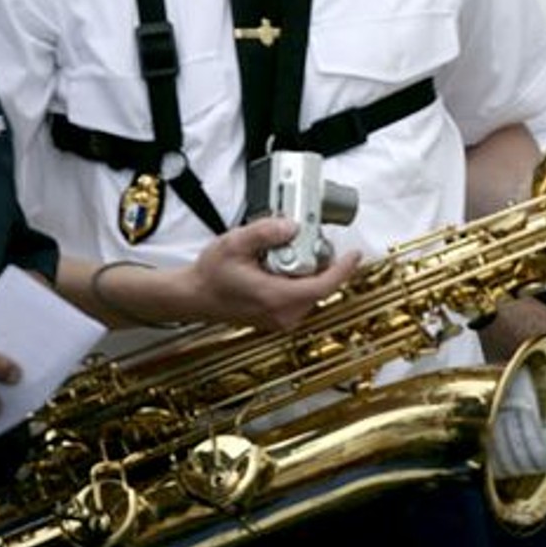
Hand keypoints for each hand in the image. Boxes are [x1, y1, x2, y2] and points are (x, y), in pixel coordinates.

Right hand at [170, 218, 361, 330]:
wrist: (192, 297)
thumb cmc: (210, 275)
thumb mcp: (235, 243)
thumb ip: (265, 232)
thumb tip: (292, 227)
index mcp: (275, 298)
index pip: (323, 286)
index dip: (343, 269)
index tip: (354, 254)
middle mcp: (282, 314)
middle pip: (320, 287)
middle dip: (320, 262)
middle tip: (306, 241)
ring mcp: (280, 319)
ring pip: (311, 292)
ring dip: (308, 271)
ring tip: (286, 253)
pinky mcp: (277, 318)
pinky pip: (300, 296)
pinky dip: (298, 280)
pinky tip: (281, 266)